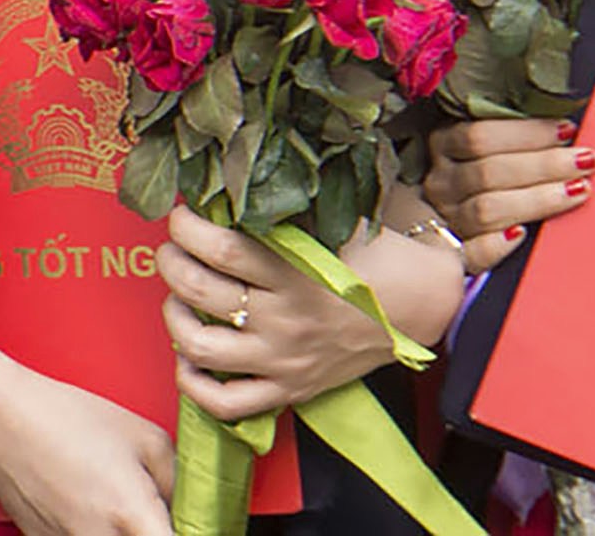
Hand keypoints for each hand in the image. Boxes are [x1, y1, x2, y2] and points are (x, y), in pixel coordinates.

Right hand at [0, 320, 172, 535]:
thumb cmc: (65, 419)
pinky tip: (91, 506)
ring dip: (127, 532)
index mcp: (130, 513)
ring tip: (117, 506)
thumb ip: (180, 480)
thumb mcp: (143, 435)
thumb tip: (192, 509)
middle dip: (156, 532)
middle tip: (154, 513)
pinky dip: (98, 531)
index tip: (198, 527)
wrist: (1, 420)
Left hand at [157, 204, 405, 421]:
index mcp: (296, 274)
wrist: (424, 309)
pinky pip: (225, 404)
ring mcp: (283, 362)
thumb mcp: (337, 225)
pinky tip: (189, 357)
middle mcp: (284, 321)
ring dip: (174, 318)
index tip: (182, 214)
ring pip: (200, 348)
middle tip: (172, 249)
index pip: (221, 249)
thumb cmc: (379, 260)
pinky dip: (194, 383)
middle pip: (199, 291)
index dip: (187, 227)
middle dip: (170, 262)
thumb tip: (229, 190)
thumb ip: (285, 214)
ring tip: (179, 298)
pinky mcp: (287, 391)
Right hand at [423, 119, 592, 254]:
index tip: (567, 130)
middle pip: (489, 172)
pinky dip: (496, 245)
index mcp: (445, 146)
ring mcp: (445, 220)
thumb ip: (520, 138)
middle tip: (585, 161)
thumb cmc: (487, 177)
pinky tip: (522, 235)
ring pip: (487, 209)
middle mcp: (442, 182)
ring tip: (577, 191)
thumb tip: (569, 127)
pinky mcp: (453, 256)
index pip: (480, 136)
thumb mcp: (490, 147)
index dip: (527, 133)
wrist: (445, 223)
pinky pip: (473, 253)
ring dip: (537, 200)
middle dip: (544, 165)